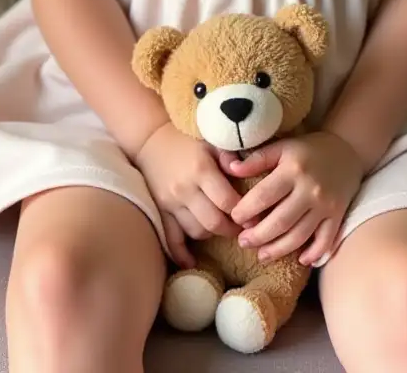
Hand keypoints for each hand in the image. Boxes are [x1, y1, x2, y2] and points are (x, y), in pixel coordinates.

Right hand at [135, 123, 240, 268]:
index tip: (255, 218)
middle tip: (242, 229)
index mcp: (201, 170)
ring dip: (212, 234)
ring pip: (196, 232)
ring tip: (222, 229)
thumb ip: (230, 157)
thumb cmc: (188, 144)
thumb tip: (245, 171)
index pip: (227, 201)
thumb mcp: (211, 143)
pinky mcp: (160, 213)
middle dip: (231, 229)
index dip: (243, 213)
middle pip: (213, 222)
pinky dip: (181, 253)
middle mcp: (185, 189)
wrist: (151, 143)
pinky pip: (171, 239)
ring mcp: (170, 203)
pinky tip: (191, 262)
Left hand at [218, 132, 363, 266]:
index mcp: (292, 169)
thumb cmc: (307, 149)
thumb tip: (230, 168)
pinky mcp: (338, 215)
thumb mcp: (282, 147)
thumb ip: (257, 159)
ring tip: (261, 255)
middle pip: (280, 221)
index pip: (264, 195)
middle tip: (243, 242)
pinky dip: (313, 254)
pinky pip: (325, 240)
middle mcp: (310, 189)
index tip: (234, 218)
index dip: (245, 210)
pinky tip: (300, 260)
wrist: (347, 150)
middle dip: (258, 236)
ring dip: (278, 249)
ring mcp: (325, 205)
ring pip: (299, 235)